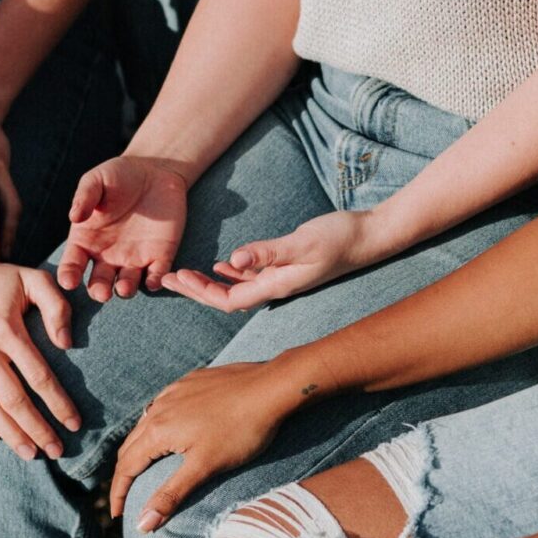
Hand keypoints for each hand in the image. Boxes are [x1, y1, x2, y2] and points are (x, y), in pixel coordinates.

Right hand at [0, 260, 79, 458]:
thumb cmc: (1, 280)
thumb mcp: (34, 280)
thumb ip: (57, 307)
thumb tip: (66, 345)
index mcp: (6, 327)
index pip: (38, 375)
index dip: (58, 403)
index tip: (74, 424)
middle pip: (12, 398)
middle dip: (36, 428)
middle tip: (56, 450)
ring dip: (9, 432)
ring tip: (29, 452)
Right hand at [57, 155, 190, 301]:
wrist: (154, 171)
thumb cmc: (119, 175)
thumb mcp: (98, 180)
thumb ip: (85, 197)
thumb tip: (74, 216)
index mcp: (87, 240)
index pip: (73, 263)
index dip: (69, 274)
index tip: (68, 281)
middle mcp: (107, 256)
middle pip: (99, 282)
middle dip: (99, 291)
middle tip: (101, 293)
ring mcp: (134, 259)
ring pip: (127, 284)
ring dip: (125, 289)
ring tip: (123, 288)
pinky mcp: (160, 256)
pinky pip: (157, 275)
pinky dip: (156, 281)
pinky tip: (154, 280)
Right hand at [109, 360, 310, 530]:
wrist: (271, 387)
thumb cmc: (241, 430)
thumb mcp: (205, 467)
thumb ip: (171, 495)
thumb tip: (141, 524)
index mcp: (158, 430)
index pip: (126, 466)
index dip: (118, 493)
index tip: (116, 514)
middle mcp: (159, 407)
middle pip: (130, 445)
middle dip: (124, 472)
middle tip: (125, 496)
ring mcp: (174, 391)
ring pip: (145, 423)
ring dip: (139, 448)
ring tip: (142, 467)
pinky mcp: (190, 382)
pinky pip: (162, 406)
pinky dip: (156, 425)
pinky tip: (169, 430)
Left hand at [161, 209, 387, 312]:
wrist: (370, 237)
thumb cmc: (340, 238)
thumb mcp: (302, 242)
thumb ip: (268, 252)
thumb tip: (232, 261)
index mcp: (276, 286)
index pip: (228, 300)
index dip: (200, 292)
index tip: (176, 278)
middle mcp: (276, 287)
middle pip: (226, 298)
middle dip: (196, 290)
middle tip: (167, 278)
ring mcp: (282, 280)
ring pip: (237, 288)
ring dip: (210, 283)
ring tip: (184, 274)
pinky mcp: (288, 268)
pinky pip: (252, 277)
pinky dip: (232, 272)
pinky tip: (222, 264)